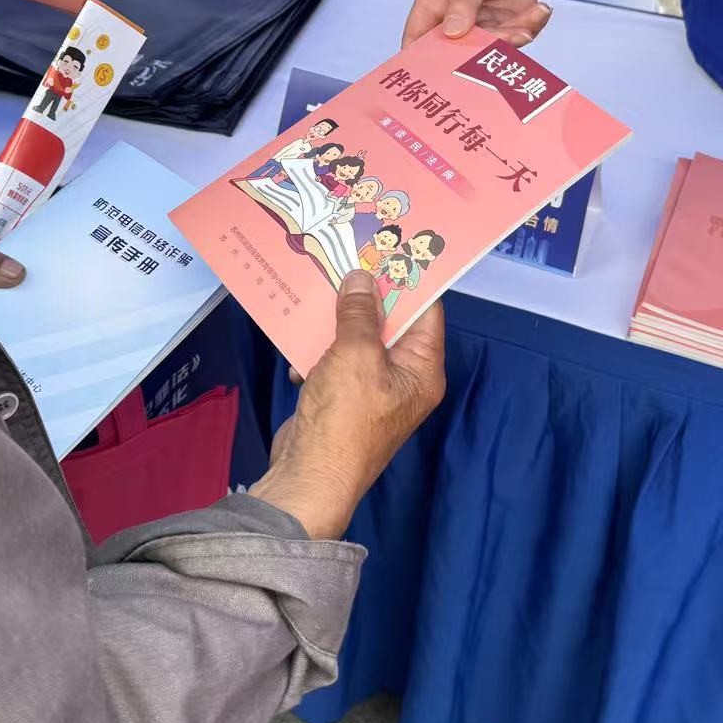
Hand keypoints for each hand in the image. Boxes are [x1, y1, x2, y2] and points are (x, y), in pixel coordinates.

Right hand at [250, 273, 446, 540]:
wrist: (309, 476)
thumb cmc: (344, 417)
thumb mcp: (355, 355)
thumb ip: (359, 313)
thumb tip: (361, 278)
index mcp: (423, 370)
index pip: (425, 312)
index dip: (407, 279)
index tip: (387, 246)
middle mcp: (403, 379)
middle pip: (389, 324)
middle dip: (363, 296)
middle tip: (343, 258)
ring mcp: (372, 391)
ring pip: (357, 341)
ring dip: (334, 323)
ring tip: (314, 292)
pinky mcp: (342, 399)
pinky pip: (335, 362)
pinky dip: (317, 352)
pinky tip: (297, 346)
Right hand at [402, 0, 551, 47]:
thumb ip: (465, 0)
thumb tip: (452, 33)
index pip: (418, 34)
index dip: (420, 57)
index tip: (433, 76)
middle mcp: (455, 16)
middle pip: (457, 49)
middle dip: (480, 51)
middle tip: (505, 39)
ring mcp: (482, 23)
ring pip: (490, 49)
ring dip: (513, 39)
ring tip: (529, 20)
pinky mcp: (506, 25)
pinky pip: (516, 40)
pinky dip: (530, 29)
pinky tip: (540, 10)